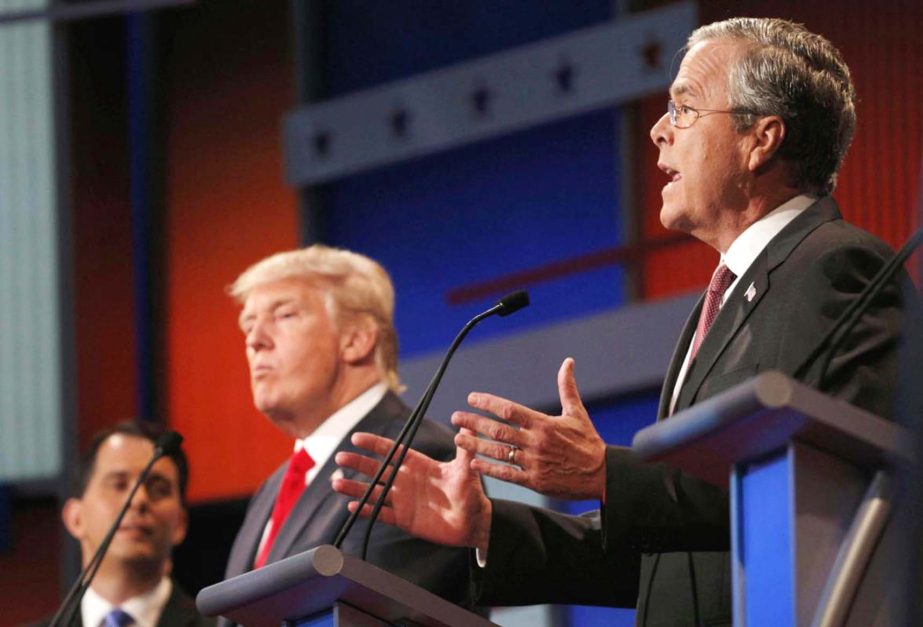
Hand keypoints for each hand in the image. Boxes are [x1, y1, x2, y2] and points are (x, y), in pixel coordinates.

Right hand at [332, 429, 492, 552]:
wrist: (472, 522)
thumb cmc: (470, 492)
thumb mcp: (466, 468)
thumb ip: (464, 448)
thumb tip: (467, 422)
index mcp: (417, 464)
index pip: (391, 451)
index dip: (374, 444)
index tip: (357, 438)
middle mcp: (405, 480)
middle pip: (377, 469)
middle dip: (358, 463)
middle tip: (340, 457)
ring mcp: (402, 500)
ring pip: (373, 492)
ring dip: (355, 488)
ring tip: (336, 484)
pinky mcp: (403, 519)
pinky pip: (381, 513)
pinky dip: (367, 510)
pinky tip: (353, 507)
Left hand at [452, 357, 606, 499]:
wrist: (602, 475)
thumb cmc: (589, 442)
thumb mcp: (577, 413)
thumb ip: (567, 387)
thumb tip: (568, 362)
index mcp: (543, 423)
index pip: (509, 409)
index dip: (488, 402)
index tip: (471, 398)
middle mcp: (536, 442)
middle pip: (497, 430)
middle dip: (473, 422)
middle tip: (456, 417)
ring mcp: (534, 463)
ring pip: (497, 452)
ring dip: (474, 444)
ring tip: (458, 438)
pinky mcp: (534, 481)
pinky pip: (506, 474)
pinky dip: (488, 468)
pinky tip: (473, 463)